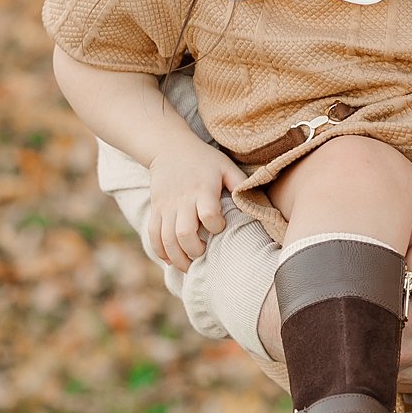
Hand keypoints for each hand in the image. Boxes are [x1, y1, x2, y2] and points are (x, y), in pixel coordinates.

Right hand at [147, 138, 246, 272]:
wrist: (170, 148)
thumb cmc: (204, 160)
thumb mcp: (225, 165)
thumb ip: (241, 183)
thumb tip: (258, 203)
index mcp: (203, 189)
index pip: (208, 215)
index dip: (216, 226)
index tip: (220, 226)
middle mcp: (183, 200)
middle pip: (184, 233)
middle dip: (194, 250)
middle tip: (203, 253)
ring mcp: (166, 206)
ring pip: (166, 239)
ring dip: (177, 258)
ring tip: (189, 264)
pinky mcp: (155, 210)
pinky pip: (153, 236)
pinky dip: (160, 252)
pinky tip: (171, 260)